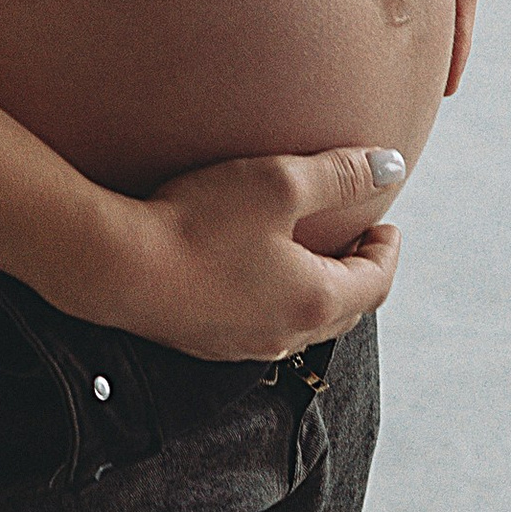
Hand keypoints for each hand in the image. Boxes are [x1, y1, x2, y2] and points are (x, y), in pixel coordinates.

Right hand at [107, 143, 404, 360]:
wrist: (118, 267)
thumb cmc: (200, 223)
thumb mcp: (279, 182)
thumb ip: (340, 174)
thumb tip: (392, 167)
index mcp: (315, 300)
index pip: (375, 282)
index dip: (387, 250)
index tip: (387, 226)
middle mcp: (286, 334)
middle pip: (345, 309)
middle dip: (358, 273)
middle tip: (356, 239)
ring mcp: (244, 344)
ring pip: (302, 322)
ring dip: (318, 289)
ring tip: (310, 253)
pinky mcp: (207, 342)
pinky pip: (262, 325)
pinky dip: (279, 301)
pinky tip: (255, 273)